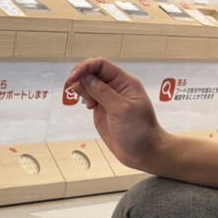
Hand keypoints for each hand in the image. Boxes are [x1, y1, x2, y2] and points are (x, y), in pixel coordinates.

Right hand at [66, 58, 167, 172]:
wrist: (143, 152)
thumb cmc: (138, 130)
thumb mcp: (121, 109)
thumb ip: (103, 92)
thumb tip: (86, 77)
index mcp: (125, 82)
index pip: (101, 65)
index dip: (85, 67)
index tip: (73, 78)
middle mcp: (116, 88)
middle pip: (93, 72)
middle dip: (81, 76)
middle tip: (75, 89)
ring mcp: (108, 99)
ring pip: (89, 84)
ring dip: (81, 87)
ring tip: (86, 100)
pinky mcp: (102, 110)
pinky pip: (89, 97)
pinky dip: (84, 97)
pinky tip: (88, 106)